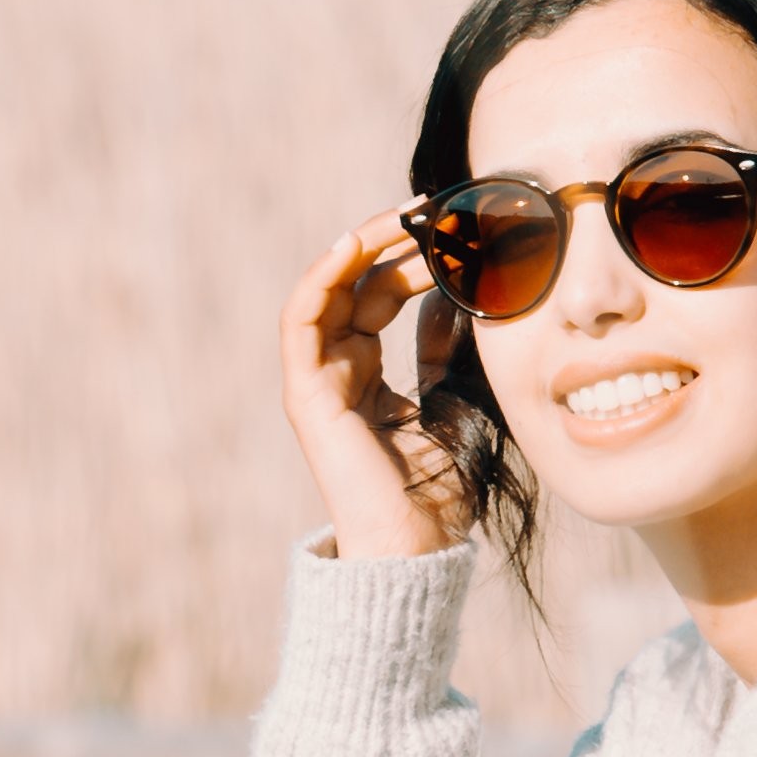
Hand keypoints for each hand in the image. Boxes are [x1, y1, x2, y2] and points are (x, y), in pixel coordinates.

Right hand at [280, 217, 474, 560]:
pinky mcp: (306, 392)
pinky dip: (323, 276)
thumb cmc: (436, 493)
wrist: (415, 547)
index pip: (381, 296)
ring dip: (360, 246)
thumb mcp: (452, 403)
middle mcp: (335, 372)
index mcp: (365, 377)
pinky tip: (355, 245)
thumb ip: (441, 352)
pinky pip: (302, 319)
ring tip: (403, 216)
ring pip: (326, 290)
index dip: (412, 258)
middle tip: (433, 208)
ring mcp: (316, 381)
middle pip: (354, 285)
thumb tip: (449, 300)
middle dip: (390, 241)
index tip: (454, 230)